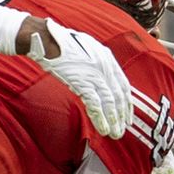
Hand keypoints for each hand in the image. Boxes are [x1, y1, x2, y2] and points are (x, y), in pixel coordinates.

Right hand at [26, 18, 131, 138]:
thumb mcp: (86, 48)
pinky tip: (103, 129)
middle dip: (122, 115)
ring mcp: (94, 74)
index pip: (123, 84)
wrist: (45, 39)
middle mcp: (105, 66)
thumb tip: (99, 79)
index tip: (127, 116)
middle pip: (119, 95)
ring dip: (113, 120)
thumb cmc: (61, 44)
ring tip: (115, 134)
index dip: (127, 103)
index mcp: (107, 57)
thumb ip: (96, 63)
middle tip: (123, 129)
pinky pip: (95, 104)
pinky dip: (100, 118)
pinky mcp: (82, 82)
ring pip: (109, 102)